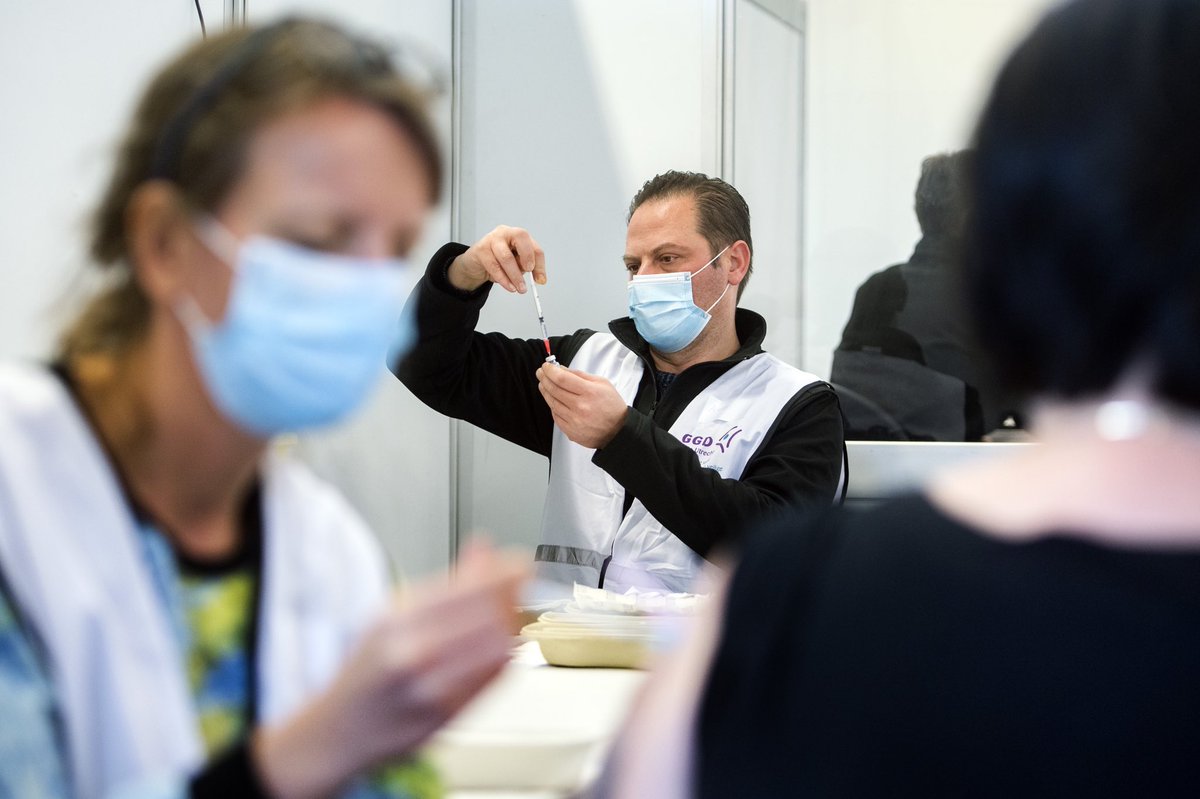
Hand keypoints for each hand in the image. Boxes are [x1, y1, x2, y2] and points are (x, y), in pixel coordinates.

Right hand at [253, 542, 528, 798]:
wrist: (338, 730)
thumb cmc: (368, 671)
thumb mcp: (394, 615)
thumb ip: (445, 584)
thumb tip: (483, 549)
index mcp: (396, 620)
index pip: (465, 587)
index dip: (504, 572)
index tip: (522, 561)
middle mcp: (411, 652)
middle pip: (487, 615)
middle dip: (514, 596)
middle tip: (524, 585)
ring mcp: (429, 687)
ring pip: (496, 647)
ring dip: (514, 626)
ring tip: (515, 614)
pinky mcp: (446, 715)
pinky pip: (492, 679)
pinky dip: (506, 658)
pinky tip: (505, 647)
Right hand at [448, 225, 546, 293]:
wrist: (475, 263)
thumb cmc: (497, 260)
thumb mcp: (516, 263)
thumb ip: (526, 267)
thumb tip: (539, 279)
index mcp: (518, 235)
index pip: (534, 246)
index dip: (539, 264)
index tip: (540, 279)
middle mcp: (506, 233)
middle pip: (521, 238)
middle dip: (527, 257)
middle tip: (529, 273)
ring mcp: (492, 239)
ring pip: (506, 256)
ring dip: (515, 275)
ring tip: (519, 288)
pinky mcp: (481, 250)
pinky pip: (494, 266)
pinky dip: (503, 279)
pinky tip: (509, 286)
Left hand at [536, 362, 628, 448]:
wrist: (618, 431)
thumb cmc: (612, 407)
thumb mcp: (602, 383)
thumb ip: (580, 375)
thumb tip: (561, 369)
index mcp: (589, 393)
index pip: (562, 378)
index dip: (550, 370)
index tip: (546, 366)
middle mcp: (581, 407)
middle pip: (554, 390)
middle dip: (545, 378)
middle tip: (541, 373)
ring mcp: (574, 421)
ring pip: (553, 403)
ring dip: (545, 392)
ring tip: (543, 384)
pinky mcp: (571, 431)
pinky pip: (556, 416)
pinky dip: (552, 406)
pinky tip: (552, 400)